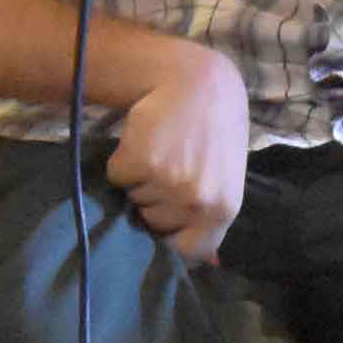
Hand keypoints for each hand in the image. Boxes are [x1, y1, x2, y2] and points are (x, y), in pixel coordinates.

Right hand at [104, 42, 250, 257]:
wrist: (193, 79)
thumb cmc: (213, 127)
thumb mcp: (225, 175)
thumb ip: (212, 214)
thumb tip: (208, 263)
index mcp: (223, 209)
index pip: (189, 252)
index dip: (171, 237)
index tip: (165, 220)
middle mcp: (198, 202)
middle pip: (153, 224)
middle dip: (153, 201)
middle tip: (170, 165)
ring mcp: (170, 183)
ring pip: (133, 199)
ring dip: (138, 179)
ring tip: (161, 149)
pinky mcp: (141, 162)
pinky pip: (117, 177)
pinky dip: (121, 161)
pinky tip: (144, 139)